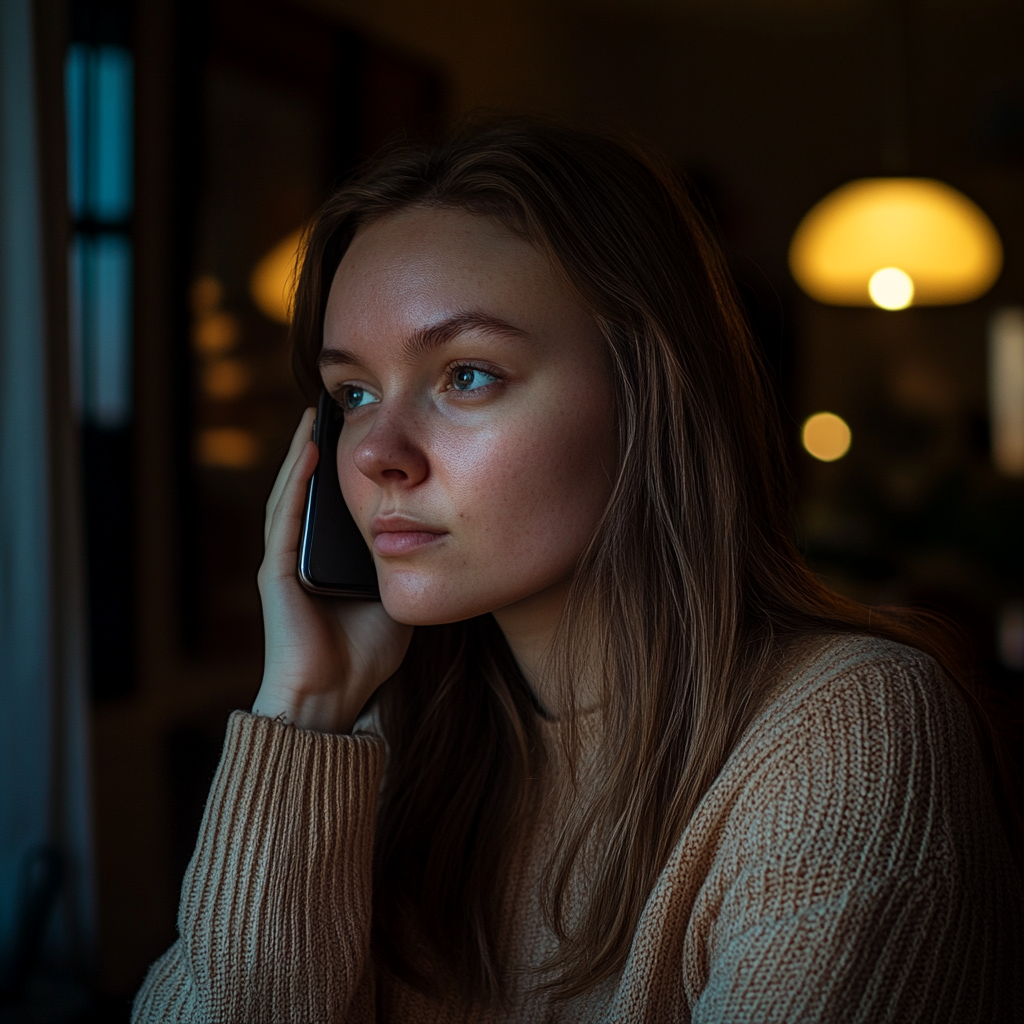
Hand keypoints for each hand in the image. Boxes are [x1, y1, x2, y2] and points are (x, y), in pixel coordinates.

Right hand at [252, 408, 412, 732]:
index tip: (360, 432)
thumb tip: (436, 538)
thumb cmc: (364, 658)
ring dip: (301, 455)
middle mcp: (300, 556)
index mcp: (327, 562)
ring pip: (292, 495)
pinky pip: (286, 519)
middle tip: (332, 410)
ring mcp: (284, 562)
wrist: (333, 699)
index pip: (333, 505)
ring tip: (314, 419)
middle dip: (318, 449)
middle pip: (308, 491)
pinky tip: (308, 453)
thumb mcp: (396, 599)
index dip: (344, 469)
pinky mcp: (276, 572)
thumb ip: (405, 568)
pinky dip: (296, 484)